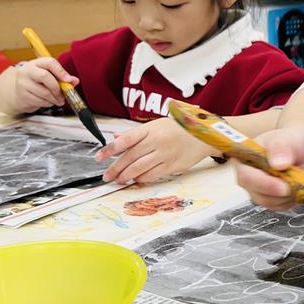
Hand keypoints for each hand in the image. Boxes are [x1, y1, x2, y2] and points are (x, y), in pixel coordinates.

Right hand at [12, 58, 78, 112]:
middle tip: (63, 95)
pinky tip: (48, 102)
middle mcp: (27, 71)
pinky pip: (40, 101)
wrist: (16, 92)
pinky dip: (48, 103)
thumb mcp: (49, 76)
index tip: (68, 80)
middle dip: (57, 88)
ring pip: (44, 92)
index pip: (49, 62)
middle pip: (44, 76)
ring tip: (58, 100)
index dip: (61, 71)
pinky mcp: (22, 95)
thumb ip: (62, 78)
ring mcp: (23, 83)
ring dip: (54, 99)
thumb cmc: (36, 83)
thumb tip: (75, 81)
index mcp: (36, 63)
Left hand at [95, 117, 213, 183]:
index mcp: (151, 129)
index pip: (125, 140)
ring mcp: (165, 154)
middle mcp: (157, 141)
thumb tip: (116, 138)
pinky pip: (152, 175)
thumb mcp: (158, 124)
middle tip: (107, 175)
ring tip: (119, 179)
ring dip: (126, 175)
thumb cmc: (180, 128)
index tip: (99, 157)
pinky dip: (141, 179)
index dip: (110, 149)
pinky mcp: (173, 165)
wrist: (204, 135)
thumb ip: (136, 133)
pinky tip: (136, 179)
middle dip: (115, 168)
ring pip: (139, 168)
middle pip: (130, 157)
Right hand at [233, 128, 303, 210]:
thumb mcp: (286, 139)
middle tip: (295, 184)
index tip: (283, 186)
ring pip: (270, 203)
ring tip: (298, 179)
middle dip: (279, 193)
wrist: (302, 148)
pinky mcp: (270, 199)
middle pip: (257, 194)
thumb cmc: (290, 141)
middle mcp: (248, 177)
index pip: (246, 176)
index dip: (264, 184)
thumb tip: (278, 163)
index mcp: (244, 159)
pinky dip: (292, 199)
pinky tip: (297, 186)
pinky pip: (280, 206)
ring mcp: (258, 190)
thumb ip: (280, 148)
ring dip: (287, 196)